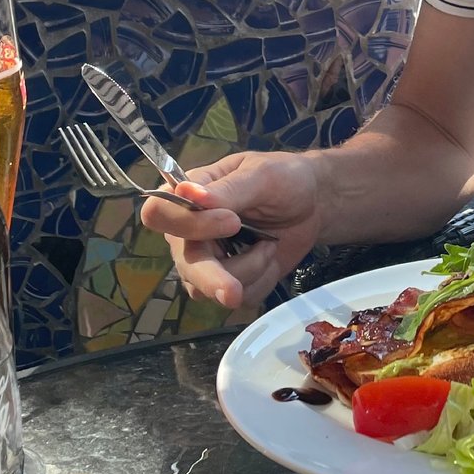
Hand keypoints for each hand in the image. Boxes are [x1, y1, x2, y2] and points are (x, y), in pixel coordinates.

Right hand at [140, 151, 324, 310]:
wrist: (313, 203)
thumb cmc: (283, 179)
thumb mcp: (261, 176)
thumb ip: (227, 189)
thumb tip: (187, 192)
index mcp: (188, 196)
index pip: (160, 214)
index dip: (187, 224)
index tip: (231, 221)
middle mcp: (189, 232)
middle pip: (183, 263)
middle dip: (212, 277)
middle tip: (234, 291)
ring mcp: (207, 260)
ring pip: (208, 288)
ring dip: (248, 271)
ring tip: (269, 245)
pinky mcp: (230, 282)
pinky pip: (238, 298)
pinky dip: (261, 281)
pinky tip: (271, 259)